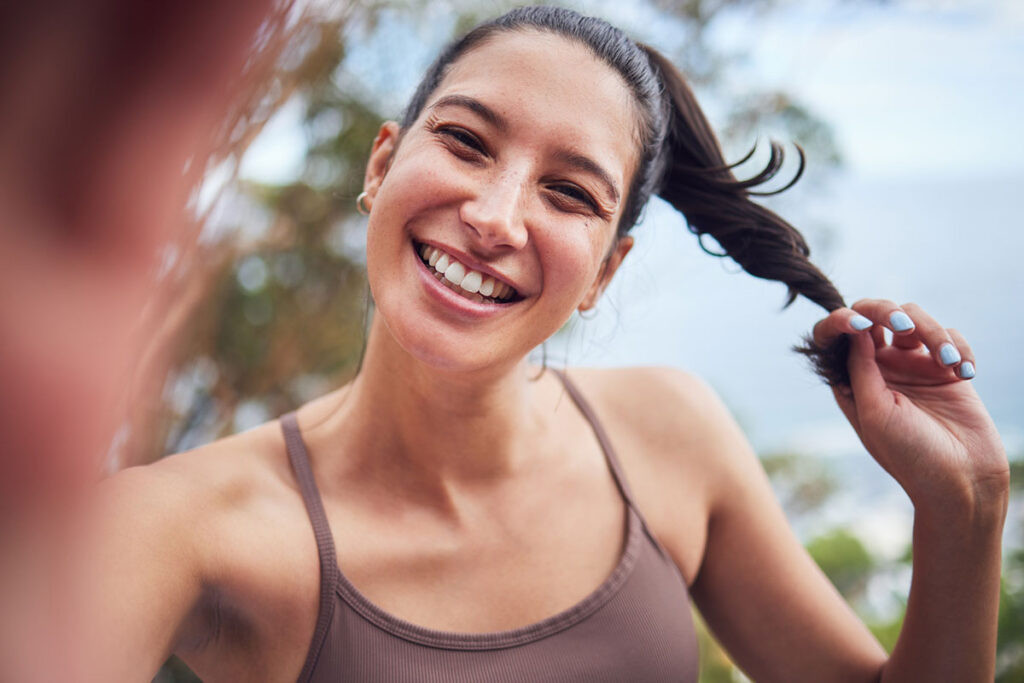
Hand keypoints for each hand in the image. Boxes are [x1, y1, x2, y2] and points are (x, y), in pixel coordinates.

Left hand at [812, 299, 1008, 516]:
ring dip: (932, 331)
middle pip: (873, 315)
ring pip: (914, 318)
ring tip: (947, 362)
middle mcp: (879, 368)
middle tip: (903, 327)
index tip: (859, 324)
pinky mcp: (946, 368)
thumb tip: (853, 327)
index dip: (840, 320)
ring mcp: (913, 365)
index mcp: (851, 380)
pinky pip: (949, 336)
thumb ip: (860, 368)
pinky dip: (958, 346)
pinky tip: (964, 373)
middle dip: (886, 311)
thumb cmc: (910, 454)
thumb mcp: (874, 412)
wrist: (962, 480)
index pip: (835, 336)